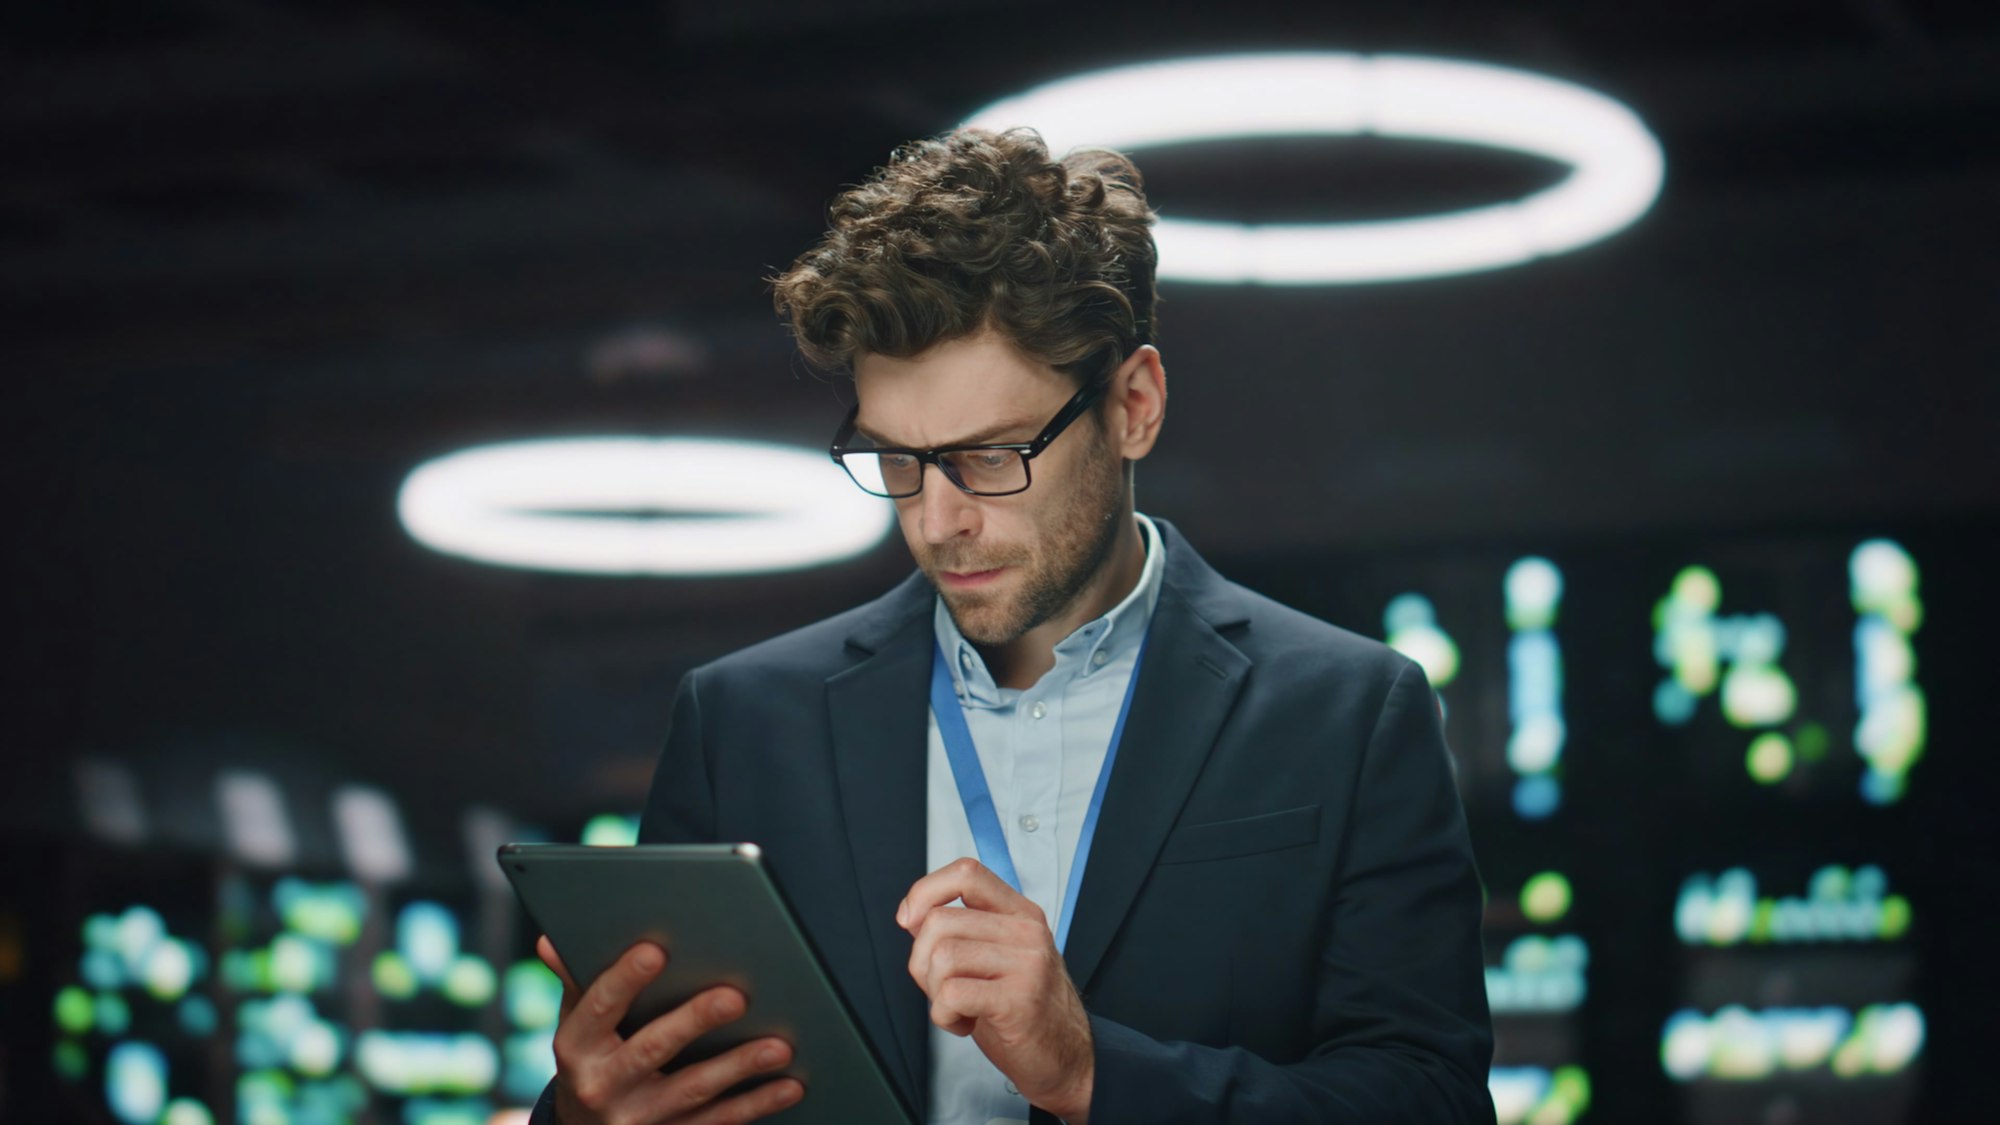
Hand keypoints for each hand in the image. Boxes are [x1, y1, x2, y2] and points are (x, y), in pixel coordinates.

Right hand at [539, 935, 804, 1123]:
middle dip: (694, 1021)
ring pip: (693, 1090)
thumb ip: (577, 981)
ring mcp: (639, 1118)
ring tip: (780, 1045)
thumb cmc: (592, 1057)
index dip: (624, 979)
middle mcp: (602, 1086)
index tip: (655, 949)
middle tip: (736, 995)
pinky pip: (718, 1120)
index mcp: (575, 1046)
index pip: (597, 1007)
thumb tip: (552, 939)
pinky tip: (790, 1084)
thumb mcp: (575, 1023)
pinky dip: (757, 1103)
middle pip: (651, 1049)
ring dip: (739, 1067)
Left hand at [897, 859, 1093, 1122]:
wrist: (1066, 1057)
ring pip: (942, 956)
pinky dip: (944, 1016)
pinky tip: (965, 1023)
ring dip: (934, 992)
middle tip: (943, 987)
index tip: (908, 918)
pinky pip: (951, 994)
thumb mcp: (996, 956)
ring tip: (958, 1007)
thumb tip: (912, 914)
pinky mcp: (1018, 1000)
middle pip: (940, 921)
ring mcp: (1026, 964)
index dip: (925, 890)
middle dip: (921, 961)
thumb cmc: (1024, 1009)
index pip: (967, 873)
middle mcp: (1026, 932)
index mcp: (1020, 913)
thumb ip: (959, 931)